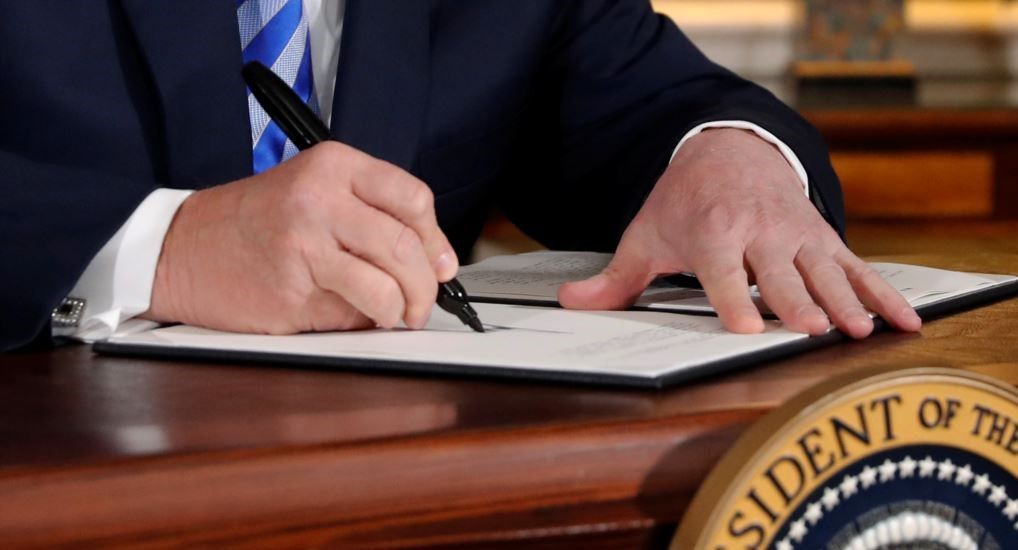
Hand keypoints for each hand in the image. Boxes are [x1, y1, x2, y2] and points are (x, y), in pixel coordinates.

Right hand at [144, 141, 457, 332]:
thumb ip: (373, 217)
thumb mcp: (314, 192)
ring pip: (386, 287)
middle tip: (424, 303)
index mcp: (333, 166)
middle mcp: (320, 199)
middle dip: (426, 287)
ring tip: (394, 314)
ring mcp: (305, 246)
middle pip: (406, 247)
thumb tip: (436, 263)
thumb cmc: (253, 223)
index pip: (414, 199)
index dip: (436, 240)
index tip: (442, 265)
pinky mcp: (292, 292)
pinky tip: (352, 316)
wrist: (181, 249)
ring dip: (401, 310)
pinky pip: (351, 315)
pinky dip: (363, 322)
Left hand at [559, 128, 920, 337]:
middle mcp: (759, 232)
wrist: (730, 150)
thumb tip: (571, 303)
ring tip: (863, 331)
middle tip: (815, 331)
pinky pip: (858, 268)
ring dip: (845, 301)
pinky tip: (905, 322)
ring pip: (825, 271)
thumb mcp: (646, 233)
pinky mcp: (824, 239)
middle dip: (798, 303)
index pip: (722, 271)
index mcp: (713, 232)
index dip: (734, 300)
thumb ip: (617, 277)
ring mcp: (797, 235)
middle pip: (780, 274)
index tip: (750, 330)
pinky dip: (883, 294)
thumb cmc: (684, 203)